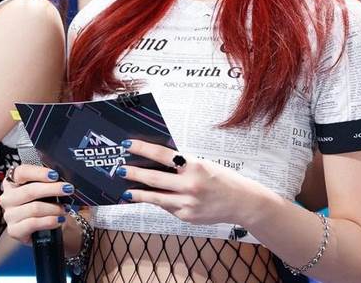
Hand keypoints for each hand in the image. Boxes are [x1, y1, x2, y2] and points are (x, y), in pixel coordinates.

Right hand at [0, 164, 70, 243]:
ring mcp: (9, 215)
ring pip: (34, 208)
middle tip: (69, 189)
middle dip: (53, 189)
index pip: (21, 172)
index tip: (55, 175)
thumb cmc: (48, 203)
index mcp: (13, 182)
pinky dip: (50, 221)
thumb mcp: (49, 188)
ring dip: (55, 208)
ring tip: (66, 209)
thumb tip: (65, 175)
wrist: (49, 227)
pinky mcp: (13, 230)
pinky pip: (33, 223)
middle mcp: (7, 198)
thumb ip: (51, 180)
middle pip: (29, 190)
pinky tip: (59, 220)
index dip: (39, 173)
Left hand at [120, 139, 269, 224]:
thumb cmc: (224, 180)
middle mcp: (190, 185)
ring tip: (126, 190)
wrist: (242, 202)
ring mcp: (187, 203)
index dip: (143, 148)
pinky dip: (158, 201)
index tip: (128, 144)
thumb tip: (158, 161)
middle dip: (134, 173)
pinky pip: (167, 207)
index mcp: (195, 166)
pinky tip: (149, 198)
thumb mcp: (205, 165)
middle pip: (154, 178)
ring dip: (138, 193)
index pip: (163, 155)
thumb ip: (183, 165)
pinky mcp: (186, 216)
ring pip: (155, 198)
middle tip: (119, 169)